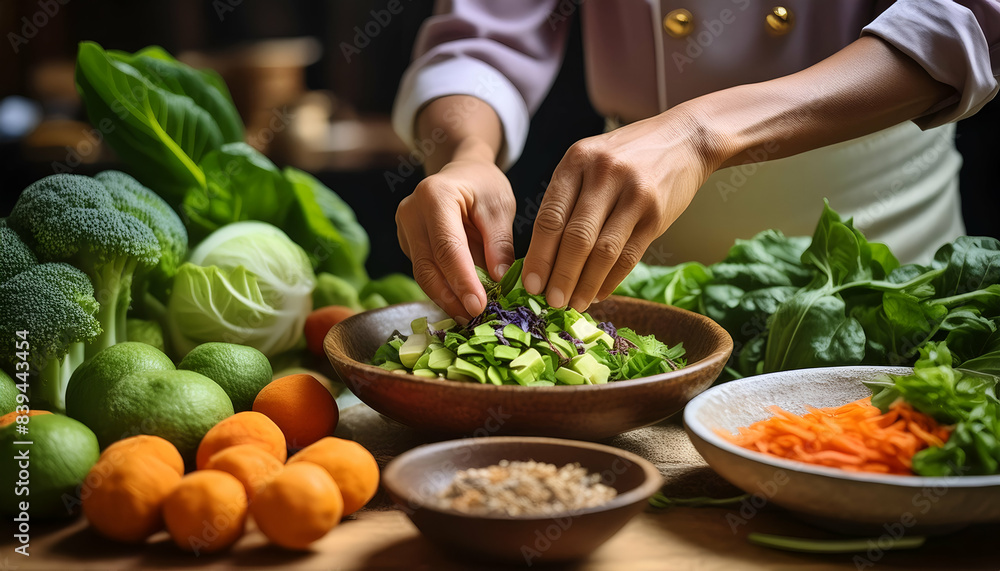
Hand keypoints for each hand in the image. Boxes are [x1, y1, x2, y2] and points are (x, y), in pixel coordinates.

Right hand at [396, 155, 516, 318]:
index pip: (447, 247)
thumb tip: (499, 280)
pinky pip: (424, 271)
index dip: (462, 280)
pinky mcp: (407, 243)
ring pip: (422, 273)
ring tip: (469, 317)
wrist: (461, 172)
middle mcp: (411, 212)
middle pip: (427, 266)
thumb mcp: (500, 207)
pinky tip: (460, 303)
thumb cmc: (483, 186)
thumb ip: (499, 243)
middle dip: (451, 297)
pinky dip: (442, 289)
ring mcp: (404, 228)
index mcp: (435, 196)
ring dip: (446, 298)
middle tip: (474, 319)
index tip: (479, 306)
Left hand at [522, 108, 721, 310]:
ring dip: (585, 284)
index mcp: (577, 160)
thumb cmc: (626, 155)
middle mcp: (603, 175)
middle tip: (550, 301)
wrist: (684, 139)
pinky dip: (611, 280)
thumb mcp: (590, 160)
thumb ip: (567, 197)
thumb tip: (542, 254)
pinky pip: (629, 256)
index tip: (530, 283)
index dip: (538, 256)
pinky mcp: (657, 213)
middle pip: (575, 238)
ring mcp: (634, 194)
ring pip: (602, 252)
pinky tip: (599, 293)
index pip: (550, 217)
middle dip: (560, 276)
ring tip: (574, 303)